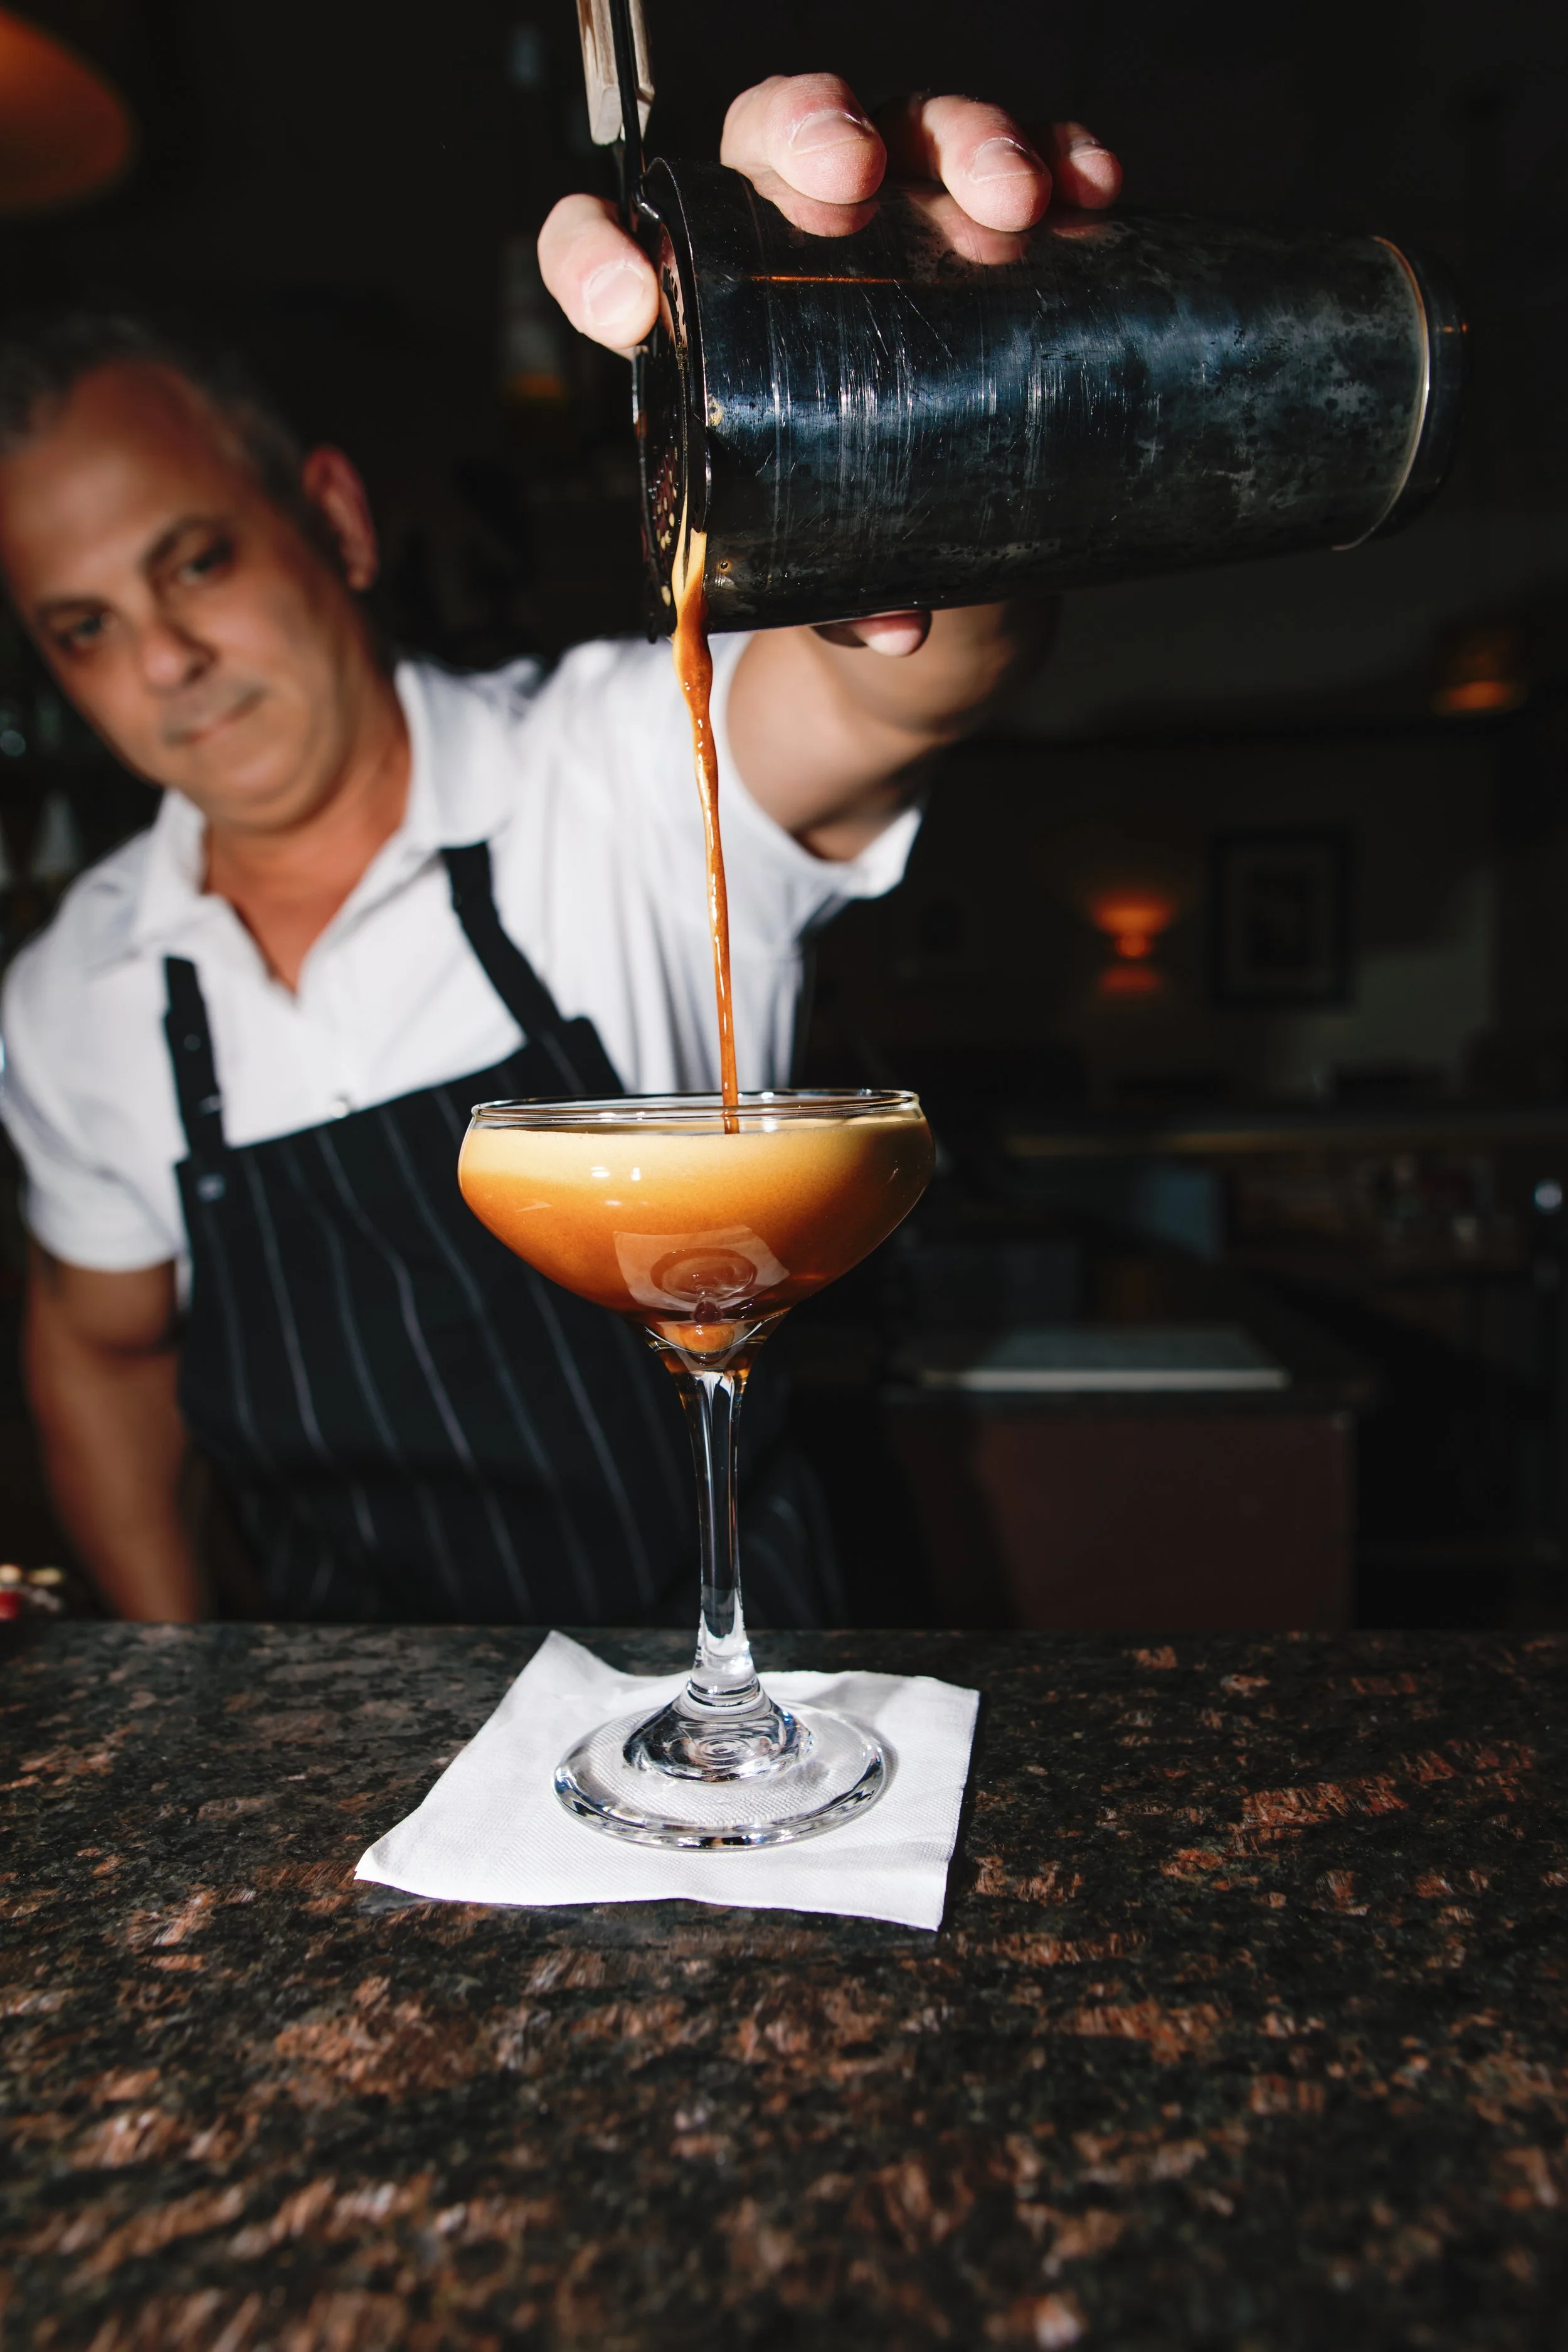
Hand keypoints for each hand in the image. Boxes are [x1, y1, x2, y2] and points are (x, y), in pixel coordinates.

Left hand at [538, 75, 1120, 655]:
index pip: (606, 249)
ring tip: (1009, 199)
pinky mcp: (993, 227)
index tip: (629, 307)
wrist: (949, 562)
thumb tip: (897, 625)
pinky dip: (1060, 159)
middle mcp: (786, 235)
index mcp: (700, 316)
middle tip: (852, 179)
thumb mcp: (825, 589)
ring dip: (959, 141)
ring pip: (905, 130)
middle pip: (771, 138)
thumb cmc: (847, 550)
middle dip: (812, 133)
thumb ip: (842, 603)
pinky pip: (1029, 162)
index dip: (596, 257)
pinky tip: (1087, 187)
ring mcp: (896, 218)